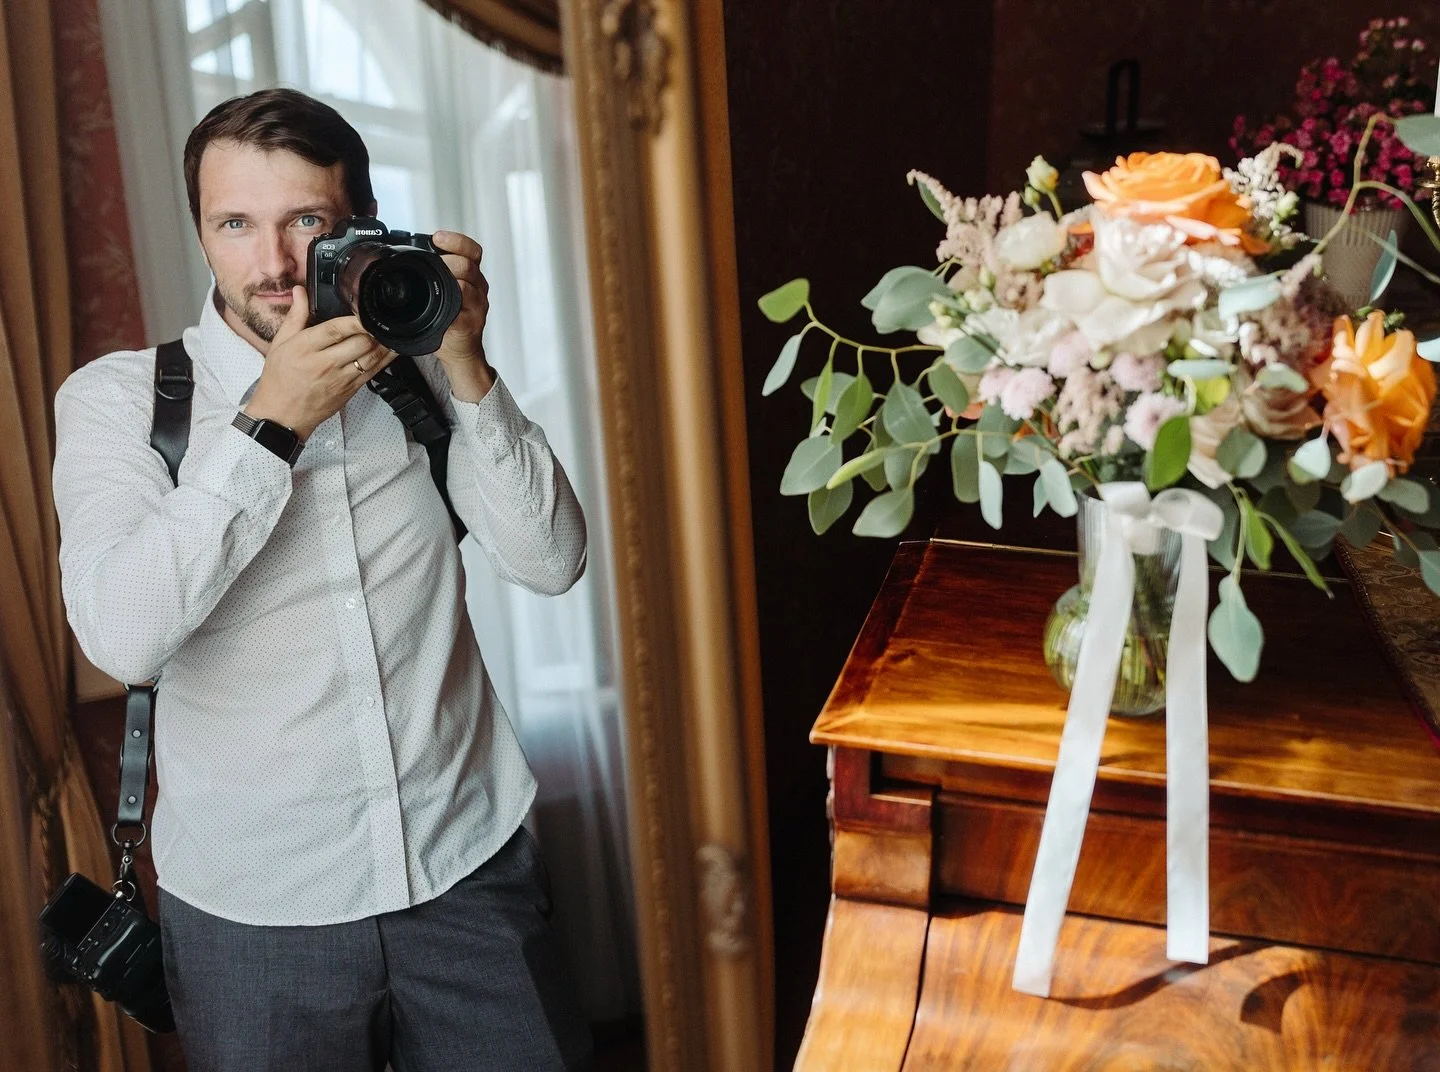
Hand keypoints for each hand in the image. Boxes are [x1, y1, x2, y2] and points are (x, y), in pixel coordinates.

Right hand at [243, 286, 396, 439]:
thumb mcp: (280, 344)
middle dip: (372, 330)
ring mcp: (341, 378)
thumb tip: (300, 292)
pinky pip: (374, 372)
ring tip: (391, 330)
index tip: (364, 310)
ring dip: (384, 343)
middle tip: (378, 318)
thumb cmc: (279, 379)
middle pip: (359, 343)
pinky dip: (386, 359)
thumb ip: (295, 316)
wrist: (282, 414)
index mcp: (306, 348)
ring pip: (371, 357)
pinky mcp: (351, 390)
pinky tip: (393, 349)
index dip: (355, 320)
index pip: (335, 330)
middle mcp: (325, 363)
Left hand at [431, 229, 494, 401]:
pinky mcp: (469, 325)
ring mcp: (476, 307)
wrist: (460, 352)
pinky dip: (450, 308)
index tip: (438, 237)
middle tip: (434, 263)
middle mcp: (478, 289)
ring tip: (435, 284)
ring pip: (467, 286)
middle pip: (469, 265)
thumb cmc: (449, 322)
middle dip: (449, 261)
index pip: (472, 251)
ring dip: (449, 282)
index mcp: (471, 277)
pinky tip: (440, 308)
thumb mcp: (443, 292)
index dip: (457, 241)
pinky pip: (461, 312)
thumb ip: (434, 274)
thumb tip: (403, 254)